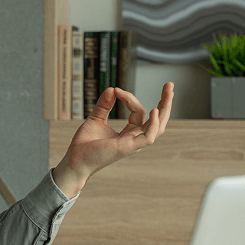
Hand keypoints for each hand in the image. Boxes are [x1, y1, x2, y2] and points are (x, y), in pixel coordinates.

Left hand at [52, 82, 173, 197]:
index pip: (138, 112)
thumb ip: (104, 105)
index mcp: (129, 132)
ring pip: (158, 126)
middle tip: (169, 84)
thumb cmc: (85, 144)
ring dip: (165, 108)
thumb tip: (112, 89)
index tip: (116, 91)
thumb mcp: (96, 119)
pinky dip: (153, 124)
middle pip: (157, 119)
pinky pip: (149, 137)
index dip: (129, 98)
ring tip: (168, 91)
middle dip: (165, 102)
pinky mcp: (128, 147)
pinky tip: (154, 110)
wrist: (75, 159)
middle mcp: (135, 138)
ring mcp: (133, 143)